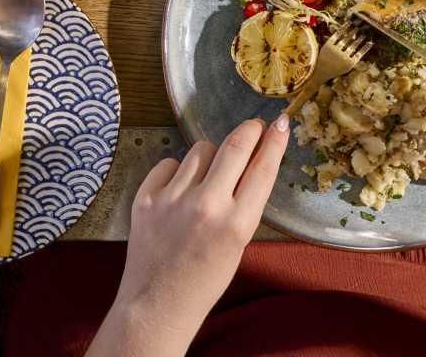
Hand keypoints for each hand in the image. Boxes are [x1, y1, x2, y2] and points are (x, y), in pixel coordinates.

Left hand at [93, 116, 288, 354]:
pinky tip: (178, 192)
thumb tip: (252, 161)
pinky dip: (177, 172)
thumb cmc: (204, 279)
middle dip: (248, 131)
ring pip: (200, 150)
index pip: (262, 169)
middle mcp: (206, 206)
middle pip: (234, 146)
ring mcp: (172, 199)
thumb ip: (244, 205)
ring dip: (209, 157)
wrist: (158, 303)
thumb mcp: (238, 245)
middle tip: (253, 127)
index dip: (273, 141)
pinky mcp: (146, 197)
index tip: (279, 123)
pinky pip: (169, 164)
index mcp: (236, 224)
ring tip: (207, 180)